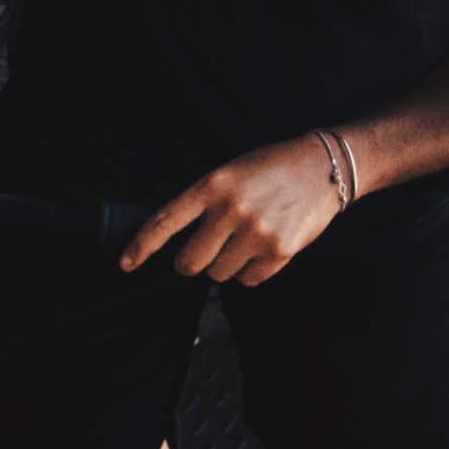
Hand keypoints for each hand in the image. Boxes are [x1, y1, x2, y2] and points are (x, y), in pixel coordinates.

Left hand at [120, 137, 342, 287]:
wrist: (323, 168)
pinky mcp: (279, 251)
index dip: (142, 246)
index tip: (126, 263)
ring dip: (226, 265)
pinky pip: (248, 281)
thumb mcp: (231, 173)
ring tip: (245, 239)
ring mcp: (255, 232)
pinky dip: (251, 272)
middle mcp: (230, 209)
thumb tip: (179, 240)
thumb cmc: (271, 169)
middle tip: (207, 250)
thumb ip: (205, 203)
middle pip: (190, 262)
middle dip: (193, 262)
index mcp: (213, 185)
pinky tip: (264, 247)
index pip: (165, 220)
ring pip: (219, 274)